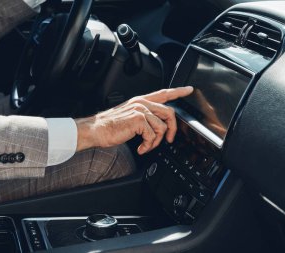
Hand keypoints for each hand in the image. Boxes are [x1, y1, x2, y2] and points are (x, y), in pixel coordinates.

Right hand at [75, 86, 193, 153]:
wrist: (96, 130)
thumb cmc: (110, 126)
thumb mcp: (130, 116)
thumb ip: (145, 117)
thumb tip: (159, 126)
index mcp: (141, 101)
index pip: (163, 93)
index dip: (178, 91)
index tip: (189, 89)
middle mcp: (142, 103)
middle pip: (169, 112)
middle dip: (172, 129)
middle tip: (169, 139)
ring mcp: (140, 110)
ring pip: (162, 127)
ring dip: (156, 141)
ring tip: (146, 146)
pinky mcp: (138, 119)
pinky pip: (153, 136)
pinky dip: (148, 145)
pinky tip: (140, 148)